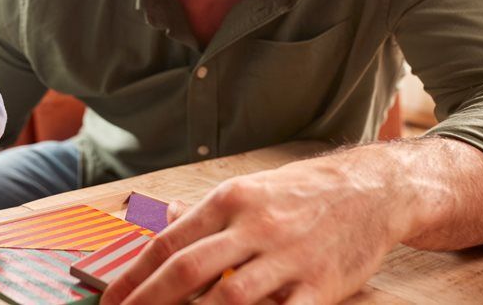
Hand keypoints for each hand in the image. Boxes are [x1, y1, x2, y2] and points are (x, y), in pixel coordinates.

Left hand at [101, 152, 411, 304]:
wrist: (372, 190)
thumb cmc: (305, 192)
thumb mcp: (251, 189)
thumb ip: (207, 210)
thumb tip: (166, 217)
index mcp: (231, 200)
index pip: (170, 242)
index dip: (135, 275)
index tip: (111, 300)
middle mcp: (253, 226)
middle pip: (188, 269)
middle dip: (150, 301)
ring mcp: (286, 258)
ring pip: (229, 296)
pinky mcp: (319, 286)